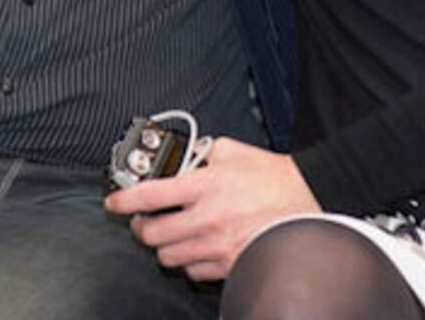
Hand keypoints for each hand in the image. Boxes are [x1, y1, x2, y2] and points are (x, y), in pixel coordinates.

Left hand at [103, 138, 318, 281]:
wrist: (311, 203)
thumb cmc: (276, 178)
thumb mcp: (234, 151)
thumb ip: (204, 152)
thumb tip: (187, 157)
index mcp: (203, 185)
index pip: (148, 195)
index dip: (122, 200)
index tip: (114, 202)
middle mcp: (206, 218)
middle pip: (150, 234)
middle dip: (140, 227)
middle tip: (143, 220)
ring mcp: (217, 246)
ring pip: (168, 257)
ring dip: (164, 246)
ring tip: (171, 234)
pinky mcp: (229, 266)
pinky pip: (193, 273)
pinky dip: (189, 263)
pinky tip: (196, 248)